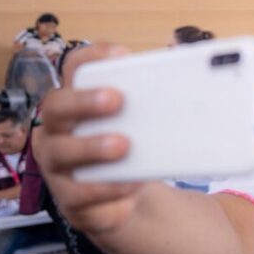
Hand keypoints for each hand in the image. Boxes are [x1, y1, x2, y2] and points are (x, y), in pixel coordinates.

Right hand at [35, 43, 143, 235]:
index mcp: (77, 103)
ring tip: (124, 146)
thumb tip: (197, 75)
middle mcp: (58, 130)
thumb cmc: (133, 149)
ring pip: (60, 153)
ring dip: (92, 148)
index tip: (122, 53)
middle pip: (56, 107)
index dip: (93, 57)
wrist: (126, 198)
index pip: (74, 69)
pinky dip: (105, 192)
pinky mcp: (70, 201)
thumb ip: (160, 100)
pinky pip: (80, 196)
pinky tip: (128, 188)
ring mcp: (58, 166)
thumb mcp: (145, 124)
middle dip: (84, 101)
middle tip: (116, 99)